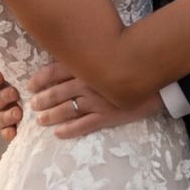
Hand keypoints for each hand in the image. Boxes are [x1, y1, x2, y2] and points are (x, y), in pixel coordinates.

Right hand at [0, 46, 21, 141]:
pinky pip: (6, 134)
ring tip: (19, 111)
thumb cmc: (10, 77)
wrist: (26, 96)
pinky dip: (9, 133)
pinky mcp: (8, 130)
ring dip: (6, 116)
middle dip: (1, 98)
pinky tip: (15, 132)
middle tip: (14, 92)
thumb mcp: (0, 66)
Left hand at [25, 64, 162, 138]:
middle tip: (33, 106)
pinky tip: (58, 133)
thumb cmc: (130, 64)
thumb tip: (67, 57)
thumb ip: (87, 57)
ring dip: (50, 116)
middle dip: (42, 101)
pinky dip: (69, 130)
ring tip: (41, 120)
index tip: (31, 86)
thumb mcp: (106, 55)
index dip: (40, 80)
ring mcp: (97, 101)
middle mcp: (88, 83)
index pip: (55, 72)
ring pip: (66, 110)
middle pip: (57, 93)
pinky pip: (83, 125)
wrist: (157, 81)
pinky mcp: (107, 116)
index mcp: (86, 66)